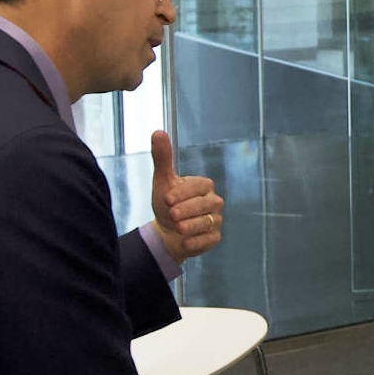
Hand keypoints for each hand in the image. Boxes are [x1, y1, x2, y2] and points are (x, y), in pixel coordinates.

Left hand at [148, 129, 223, 262]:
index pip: (199, 186)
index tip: (167, 199)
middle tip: (171, 214)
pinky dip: (197, 242)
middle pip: (206, 204)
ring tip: (178, 228)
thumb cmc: (167, 203)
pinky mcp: (214, 237)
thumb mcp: (162, 180)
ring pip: (209, 222)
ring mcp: (215, 220)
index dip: (183, 192)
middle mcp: (213, 201)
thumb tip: (158, 132)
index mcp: (203, 185)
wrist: (167, 231)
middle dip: (188, 209)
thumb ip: (162, 158)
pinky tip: (184, 243)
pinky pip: (210, 239)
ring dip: (192, 226)